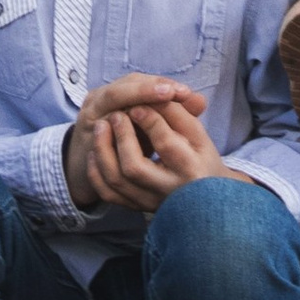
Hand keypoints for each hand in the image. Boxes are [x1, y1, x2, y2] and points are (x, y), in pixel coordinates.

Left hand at [62, 74, 221, 212]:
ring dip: (103, 150)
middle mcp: (167, 190)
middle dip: (122, 136)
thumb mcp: (198, 135)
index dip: (149, 119)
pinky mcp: (135, 207)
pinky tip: (96, 152)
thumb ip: (178, 113)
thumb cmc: (200, 158)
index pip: (165, 143)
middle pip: (134, 167)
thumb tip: (158, 92)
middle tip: (117, 114)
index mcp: (190, 169)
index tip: (139, 104)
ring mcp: (148, 201)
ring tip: (101, 126)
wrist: (203, 198)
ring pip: (115, 181)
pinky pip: (107, 194)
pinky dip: (96, 172)